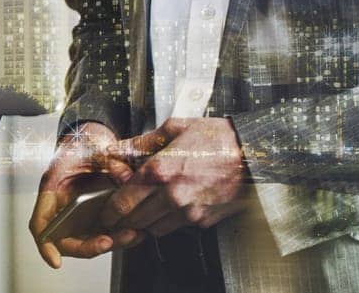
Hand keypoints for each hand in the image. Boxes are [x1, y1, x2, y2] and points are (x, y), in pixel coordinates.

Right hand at [29, 121, 134, 267]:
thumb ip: (107, 160)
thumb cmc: (83, 144)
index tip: (56, 260)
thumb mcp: (91, 147)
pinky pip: (106, 233)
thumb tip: (124, 176)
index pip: (41, 224)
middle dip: (89, 246)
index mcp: (53, 191)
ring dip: (111, 242)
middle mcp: (65, 208)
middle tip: (109, 241)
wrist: (93, 141)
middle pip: (69, 240)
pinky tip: (138, 232)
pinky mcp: (98, 216)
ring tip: (132, 235)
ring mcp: (81, 215)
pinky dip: (122, 236)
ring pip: (91, 240)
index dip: (46, 245)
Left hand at [96, 117, 249, 244]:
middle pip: (135, 219)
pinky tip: (167, 210)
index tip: (105, 211)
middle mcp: (172, 195)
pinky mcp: (204, 221)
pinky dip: (167, 223)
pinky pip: (176, 227)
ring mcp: (189, 211)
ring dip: (144, 224)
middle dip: (122, 220)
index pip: (123, 199)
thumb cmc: (216, 138)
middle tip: (115, 217)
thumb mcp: (175, 129)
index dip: (110, 208)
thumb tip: (117, 148)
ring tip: (140, 213)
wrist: (253, 153)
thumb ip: (141, 142)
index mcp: (160, 170)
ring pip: (153, 229)